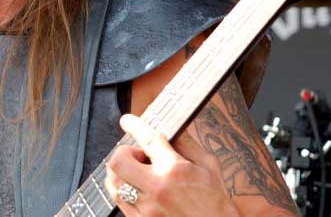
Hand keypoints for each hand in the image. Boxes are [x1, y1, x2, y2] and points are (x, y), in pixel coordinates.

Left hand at [105, 114, 240, 216]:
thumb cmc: (216, 203)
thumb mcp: (209, 167)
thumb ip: (187, 145)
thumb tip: (172, 129)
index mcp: (174, 170)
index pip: (147, 140)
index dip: (134, 126)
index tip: (127, 121)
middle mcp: (157, 189)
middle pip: (119, 161)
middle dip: (125, 152)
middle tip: (139, 156)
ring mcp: (146, 209)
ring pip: (114, 183)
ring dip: (122, 172)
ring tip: (138, 173)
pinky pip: (119, 202)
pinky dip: (124, 190)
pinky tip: (138, 189)